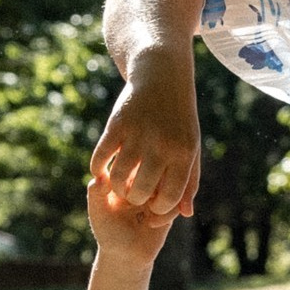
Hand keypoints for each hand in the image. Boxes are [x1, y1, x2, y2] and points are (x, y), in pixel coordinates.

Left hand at [86, 159, 181, 267]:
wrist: (126, 255)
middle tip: (136, 205)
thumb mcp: (98, 213)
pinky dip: (166, 212)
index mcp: (125, 175)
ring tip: (146, 216)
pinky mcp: (171, 206)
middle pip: (156, 168)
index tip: (122, 198)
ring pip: (170, 182)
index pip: (134, 161)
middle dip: (149, 187)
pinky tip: (152, 224)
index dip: (131, 178)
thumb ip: (96, 194)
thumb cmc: (108, 232)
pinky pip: (178, 199)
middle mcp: (144, 180)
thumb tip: (101, 176)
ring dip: (160, 199)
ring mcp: (159, 192)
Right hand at [89, 58, 199, 217]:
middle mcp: (161, 145)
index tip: (153, 205)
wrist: (162, 77)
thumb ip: (189, 182)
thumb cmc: (179, 119)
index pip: (169, 198)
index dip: (158, 209)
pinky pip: (101, 158)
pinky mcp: (116, 124)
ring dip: (116, 187)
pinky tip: (103, 170)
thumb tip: (185, 213)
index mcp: (183, 154)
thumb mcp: (191, 148)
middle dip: (134, 200)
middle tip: (133, 194)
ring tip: (119, 183)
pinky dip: (98, 169)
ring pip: (119, 179)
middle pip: (140, 192)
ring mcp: (137, 134)